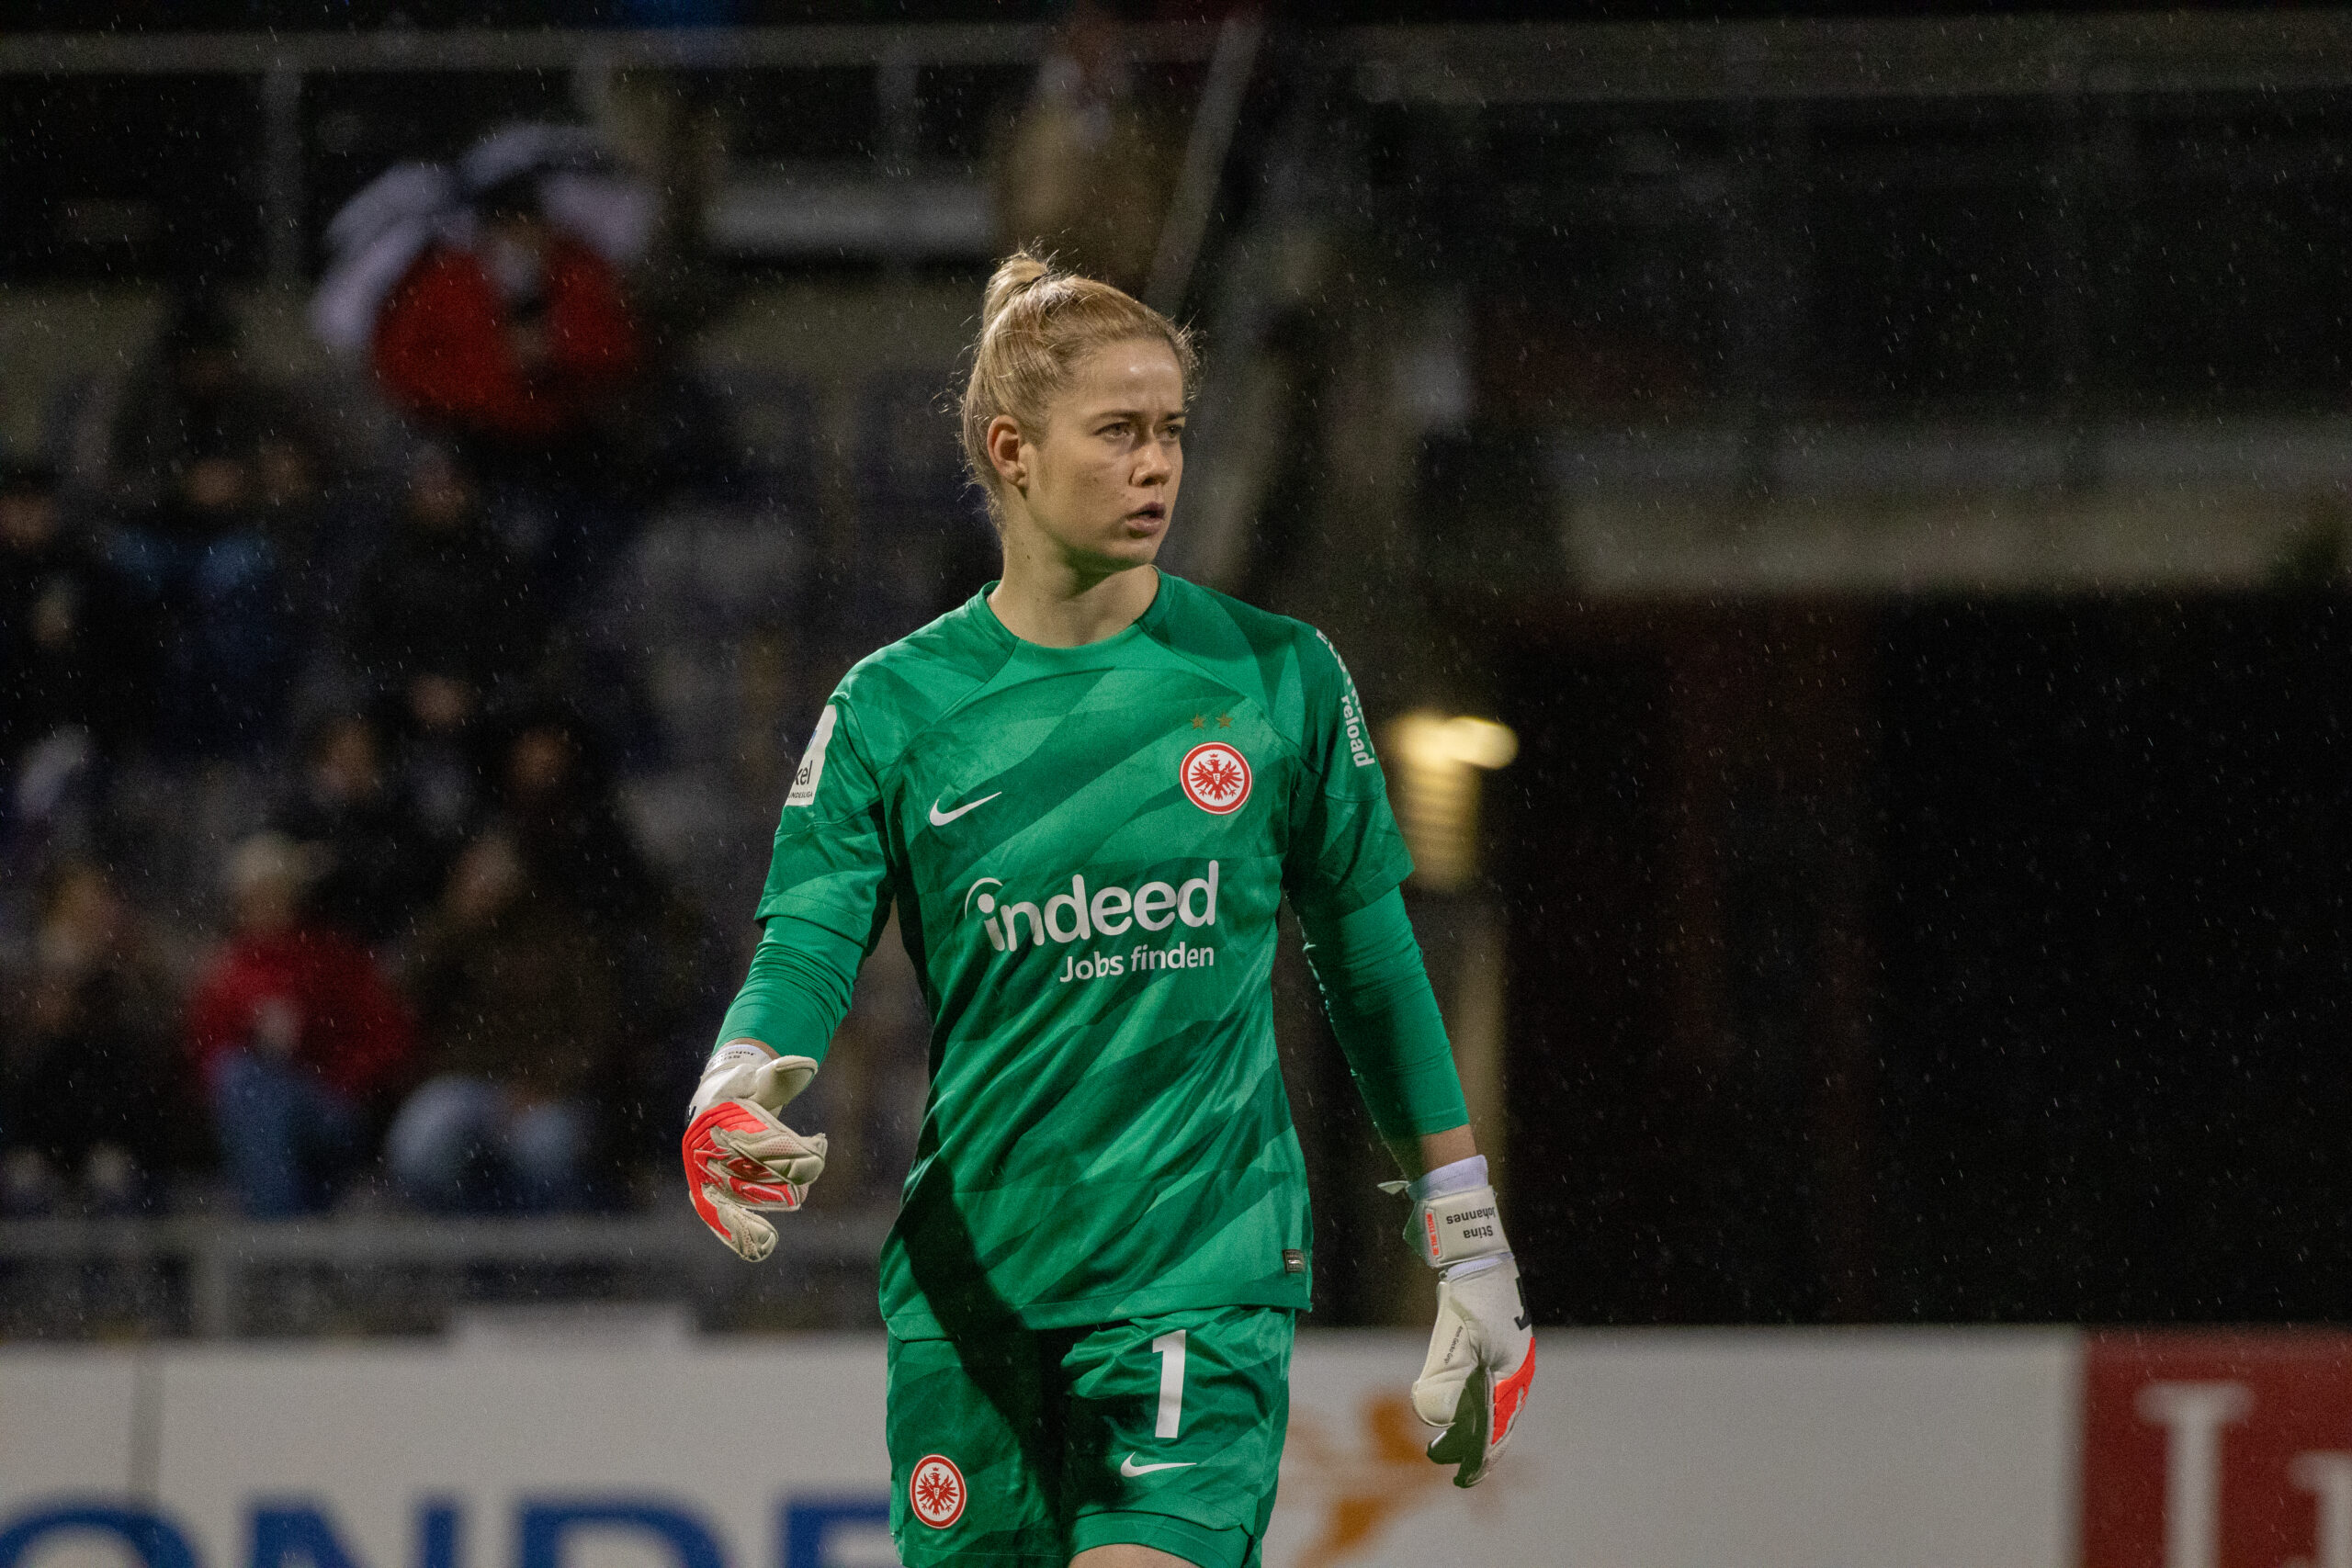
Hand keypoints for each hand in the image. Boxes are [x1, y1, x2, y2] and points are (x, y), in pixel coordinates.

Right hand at [682, 1043, 825, 1262]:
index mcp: (717, 1117)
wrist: (721, 1101)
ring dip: (770, 1203)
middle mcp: (706, 1149)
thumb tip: (803, 1065)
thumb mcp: (764, 1077)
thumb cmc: (748, 1088)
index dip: (791, 1147)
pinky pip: (723, 1218)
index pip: (759, 1139)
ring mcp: (706, 1173)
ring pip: (738, 1198)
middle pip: (748, 1173)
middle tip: (811, 1171)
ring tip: (792, 1207)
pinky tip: (764, 1247)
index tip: (819, 1144)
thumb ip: (782, 1074)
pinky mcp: (712, 1193)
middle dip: (785, 1175)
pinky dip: (741, 1234)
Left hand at [1385, 1171, 1534, 1486]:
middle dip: (1478, 1448)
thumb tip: (1434, 1418)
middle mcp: (1516, 1370)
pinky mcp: (1496, 1346)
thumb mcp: (1455, 1339)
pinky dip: (1477, 1406)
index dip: (1478, 1456)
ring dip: (1476, 1429)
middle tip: (1454, 1468)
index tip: (1461, 1479)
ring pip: (1496, 1406)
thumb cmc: (1470, 1296)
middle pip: (1500, 1421)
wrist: (1478, 1254)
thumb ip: (1446, 1379)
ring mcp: (1509, 1358)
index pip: (1496, 1427)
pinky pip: (1489, 1388)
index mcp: (1512, 1373)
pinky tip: (1462, 1412)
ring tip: (1455, 1447)